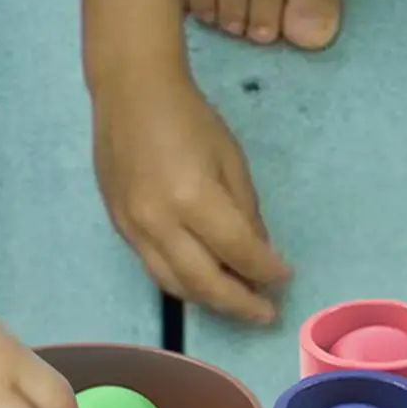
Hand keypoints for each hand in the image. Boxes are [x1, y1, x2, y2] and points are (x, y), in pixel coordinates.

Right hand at [94, 71, 290, 322]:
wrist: (130, 93)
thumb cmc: (189, 118)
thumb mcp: (231, 160)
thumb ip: (246, 211)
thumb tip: (259, 254)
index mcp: (193, 199)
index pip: (238, 252)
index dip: (266, 271)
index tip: (286, 279)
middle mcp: (158, 222)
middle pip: (203, 283)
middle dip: (239, 303)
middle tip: (267, 314)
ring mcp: (133, 229)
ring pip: (174, 285)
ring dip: (211, 301)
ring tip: (239, 304)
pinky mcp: (120, 228)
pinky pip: (154, 269)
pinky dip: (184, 283)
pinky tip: (206, 282)